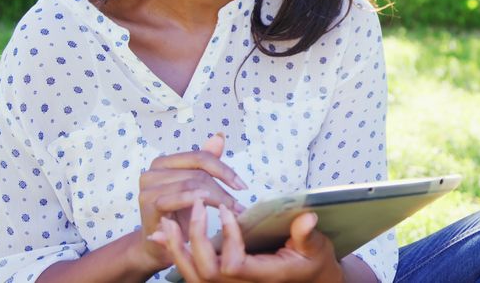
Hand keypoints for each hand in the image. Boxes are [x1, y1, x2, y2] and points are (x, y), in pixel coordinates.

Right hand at [137, 133, 248, 270]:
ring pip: (191, 184)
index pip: (200, 157)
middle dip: (223, 189)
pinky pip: (175, 197)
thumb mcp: (195, 187)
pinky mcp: (147, 203)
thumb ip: (205, 163)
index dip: (224, 170)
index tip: (242, 186)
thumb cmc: (179, 215)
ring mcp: (148, 186)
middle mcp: (153, 170)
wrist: (160, 246)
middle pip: (198, 173)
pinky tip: (208, 206)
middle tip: (239, 206)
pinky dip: (193, 200)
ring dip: (216, 199)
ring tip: (232, 211)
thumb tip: (219, 136)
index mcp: (165, 162)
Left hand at [149, 198, 343, 282]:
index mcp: (263, 276)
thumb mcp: (316, 248)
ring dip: (177, 248)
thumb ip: (307, 234)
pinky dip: (176, 255)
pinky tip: (164, 235)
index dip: (227, 239)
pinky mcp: (221, 281)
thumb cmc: (311, 263)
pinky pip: (192, 274)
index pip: (234, 265)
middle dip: (196, 237)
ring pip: (193, 276)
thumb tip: (307, 217)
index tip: (227, 211)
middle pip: (206, 272)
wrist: (309, 280)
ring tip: (167, 221)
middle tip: (198, 204)